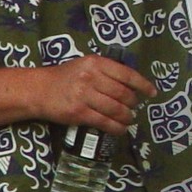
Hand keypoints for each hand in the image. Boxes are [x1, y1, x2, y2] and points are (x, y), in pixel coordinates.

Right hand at [30, 55, 156, 134]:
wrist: (39, 90)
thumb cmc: (65, 77)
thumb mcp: (85, 65)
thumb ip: (105, 71)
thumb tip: (131, 85)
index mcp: (95, 62)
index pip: (126, 74)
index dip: (142, 85)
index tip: (152, 92)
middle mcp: (91, 77)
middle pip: (123, 94)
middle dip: (133, 104)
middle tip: (134, 108)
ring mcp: (84, 96)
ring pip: (116, 109)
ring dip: (127, 117)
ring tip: (129, 119)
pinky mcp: (79, 113)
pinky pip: (104, 122)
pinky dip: (116, 128)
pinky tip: (120, 129)